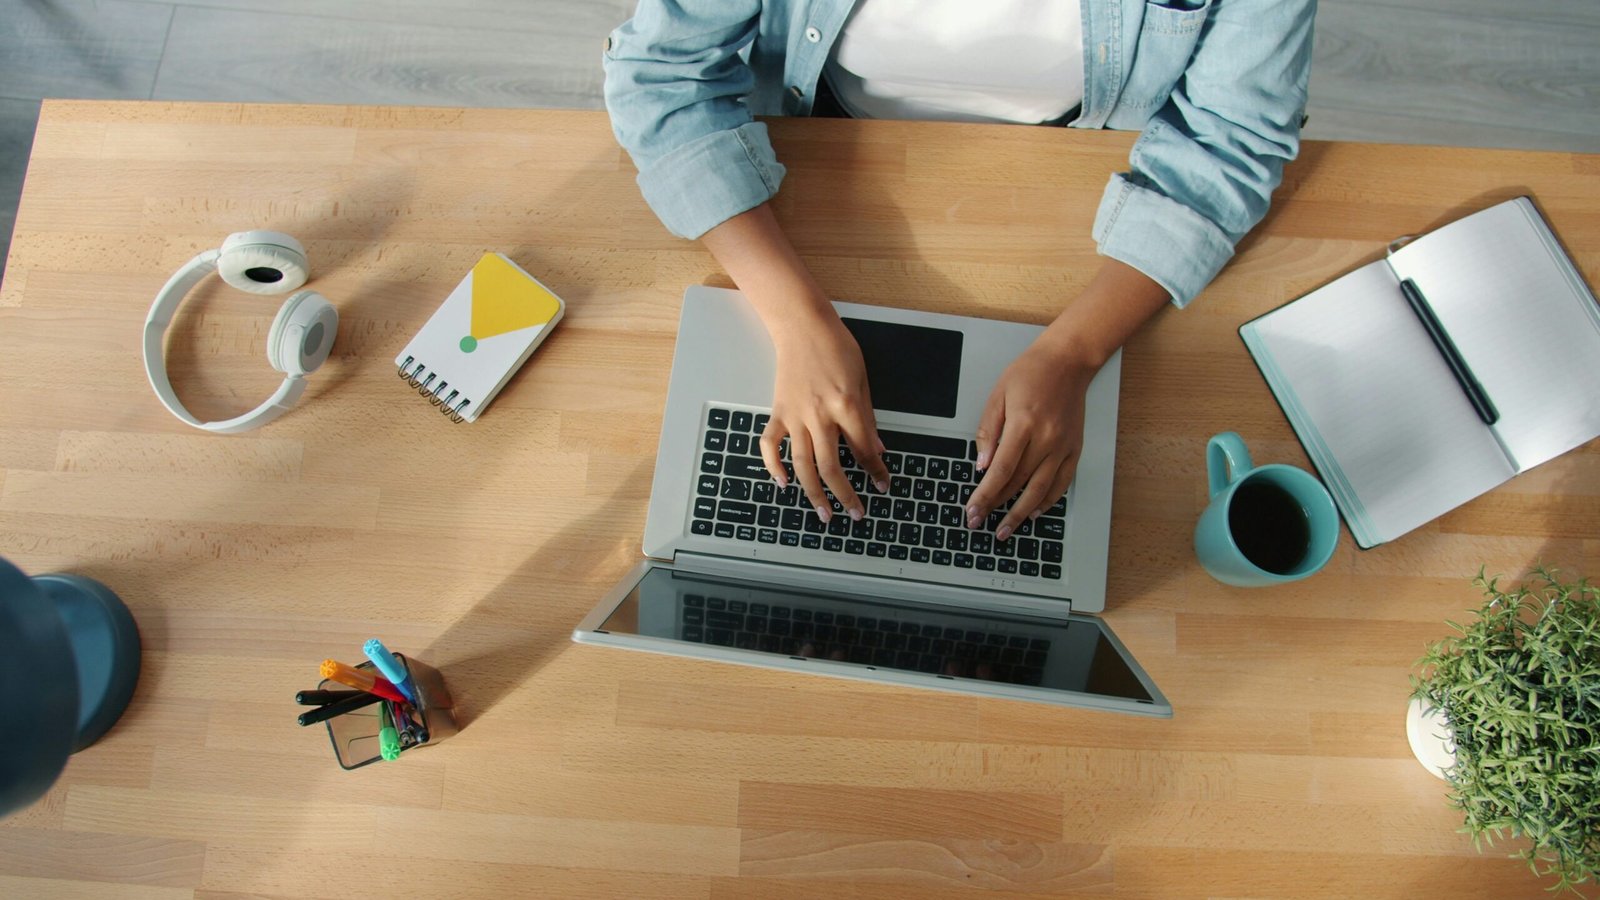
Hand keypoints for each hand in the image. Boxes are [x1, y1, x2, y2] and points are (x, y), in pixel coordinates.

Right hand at [758, 314, 890, 521]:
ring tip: (824, 513)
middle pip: (832, 466)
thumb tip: (878, 449)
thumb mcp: (863, 379)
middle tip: (856, 514)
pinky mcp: (778, 412)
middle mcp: (820, 415)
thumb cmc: (836, 347)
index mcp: (846, 405)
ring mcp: (795, 415)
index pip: (864, 449)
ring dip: (814, 492)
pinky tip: (782, 484)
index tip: (882, 486)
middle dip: (846, 494)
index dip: (875, 471)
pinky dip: (773, 466)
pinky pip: (770, 444)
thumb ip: (869, 417)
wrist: (802, 326)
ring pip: (803, 463)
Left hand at [964, 333, 1096, 540]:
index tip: (972, 511)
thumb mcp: (998, 395)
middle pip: (1018, 483)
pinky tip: (1035, 512)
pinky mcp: (1074, 448)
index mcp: (1024, 424)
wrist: (1068, 361)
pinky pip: (1062, 482)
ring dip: (1021, 513)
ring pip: (1040, 489)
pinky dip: (1048, 500)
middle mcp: (1046, 439)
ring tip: (1006, 529)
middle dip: (996, 507)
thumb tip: (982, 465)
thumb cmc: (1031, 373)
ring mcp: (1063, 446)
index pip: (1000, 470)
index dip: (984, 495)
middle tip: (979, 523)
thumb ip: (988, 431)